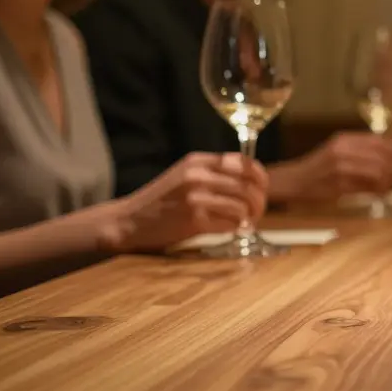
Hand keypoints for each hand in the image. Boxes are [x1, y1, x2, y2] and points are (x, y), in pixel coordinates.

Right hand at [110, 152, 267, 251]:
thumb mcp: (186, 175)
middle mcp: (198, 176)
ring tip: (244, 222)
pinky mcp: (194, 220)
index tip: (262, 189)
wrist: (129, 220)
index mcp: (199, 161)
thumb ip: (213, 172)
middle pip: (247, 186)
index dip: (260, 178)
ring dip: (248, 217)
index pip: (244, 163)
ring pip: (242, 206)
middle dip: (258, 202)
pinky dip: (235, 228)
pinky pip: (230, 223)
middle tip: (256, 212)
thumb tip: (251, 181)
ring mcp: (196, 197)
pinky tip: (230, 229)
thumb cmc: (162, 200)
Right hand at [271, 132, 391, 201]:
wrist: (293, 181)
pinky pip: (366, 188)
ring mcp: (340, 167)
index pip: (379, 141)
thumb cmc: (317, 167)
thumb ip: (358, 150)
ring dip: (386, 182)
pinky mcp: (338, 185)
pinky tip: (379, 195)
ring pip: (377, 172)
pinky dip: (377, 192)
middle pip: (381, 157)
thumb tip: (389, 155)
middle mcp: (343, 150)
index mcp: (344, 139)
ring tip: (386, 188)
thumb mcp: (336, 150)